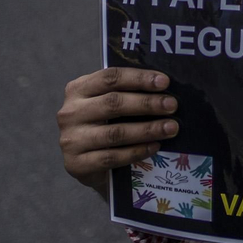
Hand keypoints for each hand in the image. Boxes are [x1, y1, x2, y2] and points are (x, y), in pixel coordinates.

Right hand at [57, 67, 180, 190]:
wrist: (84, 163)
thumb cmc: (103, 125)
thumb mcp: (107, 104)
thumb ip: (126, 93)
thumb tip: (163, 89)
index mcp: (78, 89)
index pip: (110, 78)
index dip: (139, 78)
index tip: (164, 82)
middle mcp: (70, 112)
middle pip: (113, 103)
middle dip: (147, 103)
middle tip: (172, 106)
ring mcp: (71, 139)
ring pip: (115, 133)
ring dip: (147, 129)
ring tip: (171, 128)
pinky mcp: (76, 164)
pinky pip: (112, 157)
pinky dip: (137, 151)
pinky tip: (155, 146)